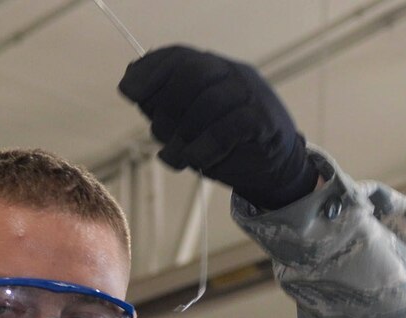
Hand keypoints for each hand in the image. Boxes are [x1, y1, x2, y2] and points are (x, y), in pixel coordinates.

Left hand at [118, 46, 317, 212]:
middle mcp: (234, 74)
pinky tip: (193, 162)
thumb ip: (166, 106)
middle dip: (166, 105)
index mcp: (214, 68)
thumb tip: (131, 86)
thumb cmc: (228, 147)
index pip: (178, 56)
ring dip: (183, 133)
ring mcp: (252, 95)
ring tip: (173, 158)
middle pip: (191, 73)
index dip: (150, 71)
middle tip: (158, 134)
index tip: (128, 92)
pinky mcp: (265, 121)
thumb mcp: (191, 124)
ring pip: (209, 100)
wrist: (276, 172)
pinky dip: (204, 147)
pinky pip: (228, 128)